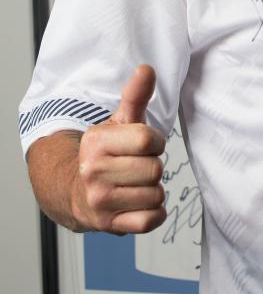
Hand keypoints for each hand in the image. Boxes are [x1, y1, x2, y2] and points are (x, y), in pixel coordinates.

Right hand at [71, 65, 166, 234]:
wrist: (76, 190)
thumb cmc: (106, 154)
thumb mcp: (119, 121)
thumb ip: (136, 95)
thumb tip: (147, 69)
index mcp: (96, 142)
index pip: (147, 140)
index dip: (154, 142)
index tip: (144, 145)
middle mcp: (93, 172)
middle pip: (154, 169)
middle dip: (153, 166)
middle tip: (137, 166)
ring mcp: (100, 201)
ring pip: (155, 194)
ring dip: (153, 190)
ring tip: (136, 184)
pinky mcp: (108, 225)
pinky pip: (150, 220)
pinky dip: (153, 213)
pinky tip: (140, 202)